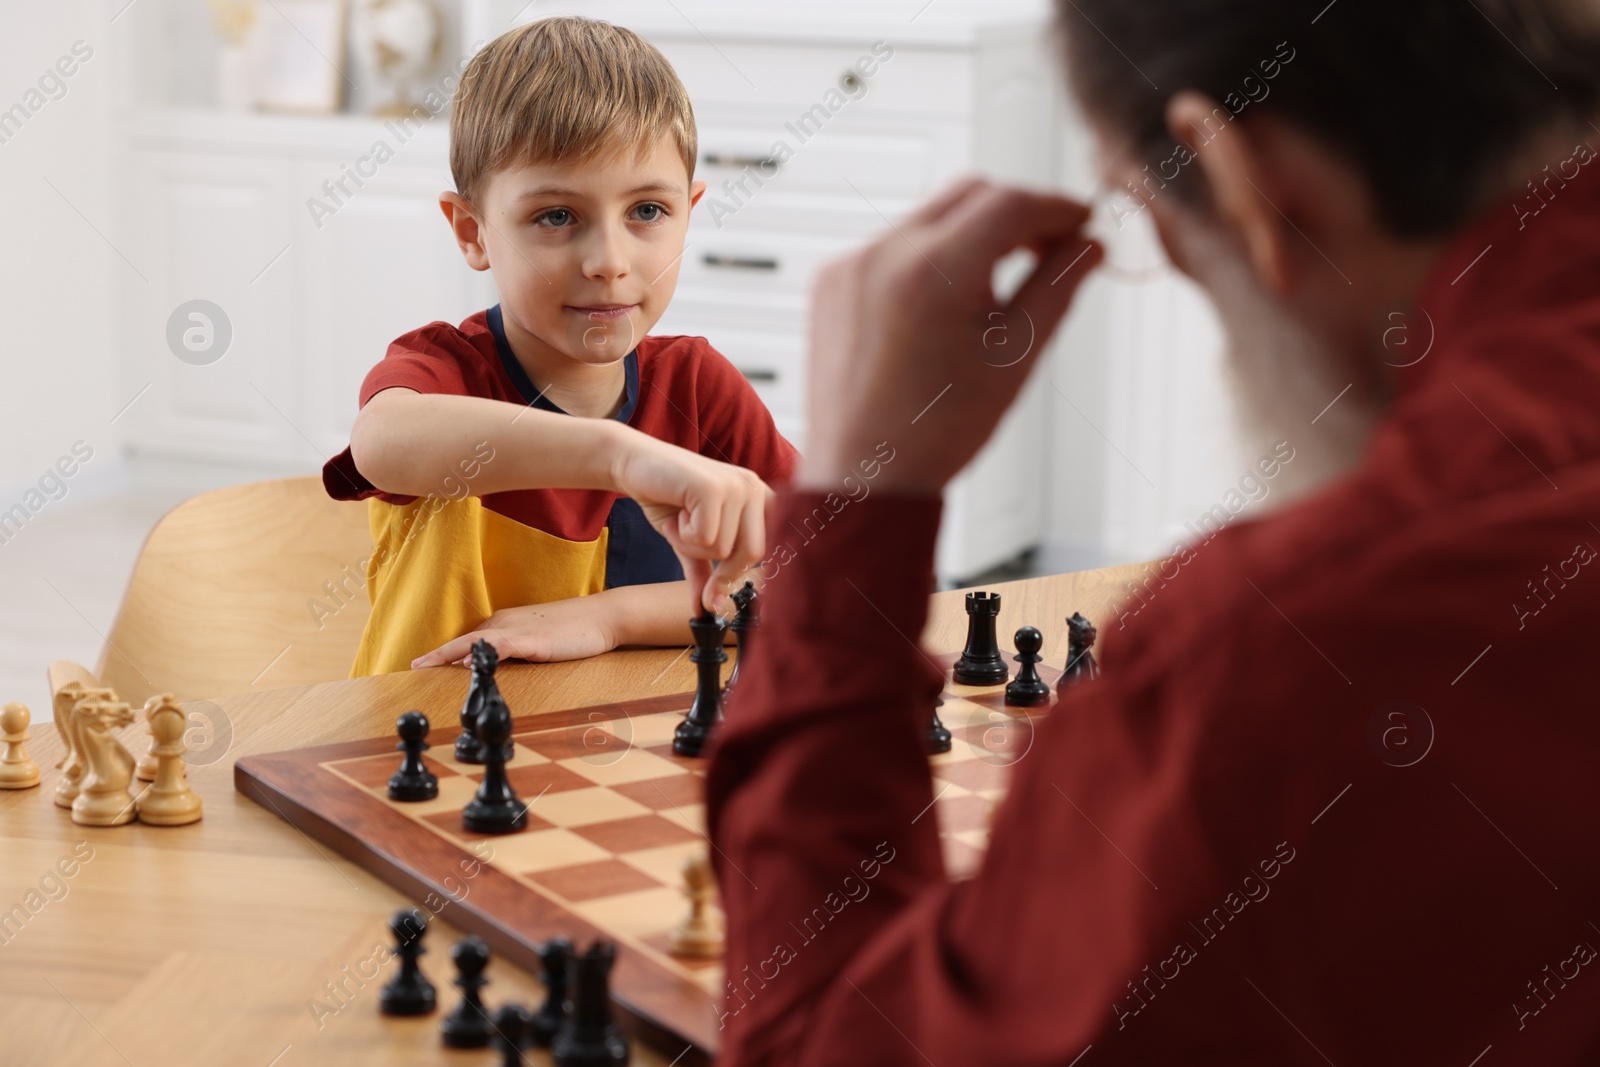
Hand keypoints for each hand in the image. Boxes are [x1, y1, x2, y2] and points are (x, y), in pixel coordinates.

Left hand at [410, 598, 617, 668]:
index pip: (470, 639)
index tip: (424, 663)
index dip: (446, 652)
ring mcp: (519, 630)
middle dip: (439, 654)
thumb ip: (515, 651)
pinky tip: (468, 664)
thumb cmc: (575, 630)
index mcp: (507, 623)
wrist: (604, 616)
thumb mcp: (539, 641)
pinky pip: (501, 647)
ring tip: (426, 665)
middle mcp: (507, 623)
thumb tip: (489, 666)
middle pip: (466, 640)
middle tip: (414, 667)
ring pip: (476, 642)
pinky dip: (482, 654)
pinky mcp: (534, 641)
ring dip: (450, 653)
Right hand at [610, 434, 771, 612]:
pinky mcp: (713, 488)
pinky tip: (675, 513)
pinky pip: (704, 538)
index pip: (775, 545)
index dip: (762, 572)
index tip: (755, 605)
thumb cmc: (665, 497)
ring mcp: (736, 485)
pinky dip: (682, 535)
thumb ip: (703, 573)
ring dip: (692, 545)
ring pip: (724, 549)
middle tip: (693, 555)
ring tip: (680, 520)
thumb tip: (705, 611)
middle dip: (721, 569)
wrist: (632, 463)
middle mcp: (753, 487)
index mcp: (758, 497)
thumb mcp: (689, 541)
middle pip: (753, 554)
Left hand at [798, 178, 1100, 493]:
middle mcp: (883, 255)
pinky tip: (943, 305)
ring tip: (994, 290)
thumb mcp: (1017, 355)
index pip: (1010, 202)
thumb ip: (1058, 285)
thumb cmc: (936, 432)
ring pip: (929, 219)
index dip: (1057, 207)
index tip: (1081, 223)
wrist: (865, 476)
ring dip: (970, 237)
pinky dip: (926, 260)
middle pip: (970, 194)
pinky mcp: (830, 282)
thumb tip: (1089, 244)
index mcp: (933, 271)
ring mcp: (850, 265)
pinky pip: (890, 247)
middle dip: (1016, 214)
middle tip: (1050, 248)